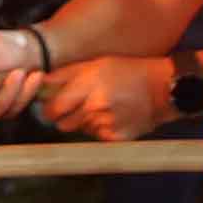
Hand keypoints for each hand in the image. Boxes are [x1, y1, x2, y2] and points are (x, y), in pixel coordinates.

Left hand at [32, 55, 175, 140]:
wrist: (162, 89)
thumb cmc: (128, 71)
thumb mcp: (96, 64)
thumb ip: (66, 75)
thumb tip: (40, 83)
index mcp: (87, 86)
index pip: (53, 108)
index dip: (49, 108)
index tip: (51, 105)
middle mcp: (94, 108)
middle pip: (62, 124)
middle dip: (64, 116)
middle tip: (77, 106)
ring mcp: (106, 125)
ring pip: (79, 130)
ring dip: (83, 122)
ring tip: (100, 108)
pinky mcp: (116, 138)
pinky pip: (96, 137)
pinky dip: (99, 129)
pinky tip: (113, 116)